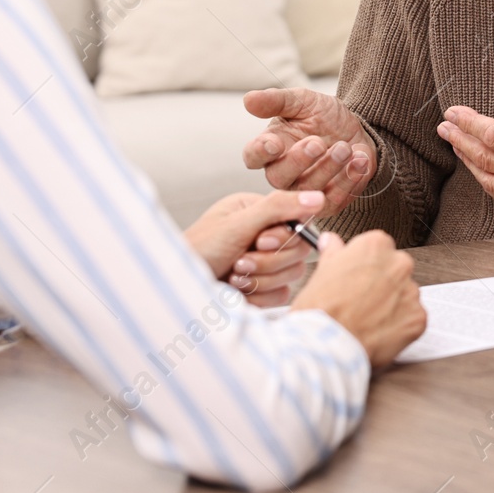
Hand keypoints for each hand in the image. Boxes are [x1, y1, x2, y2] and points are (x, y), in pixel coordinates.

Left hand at [184, 189, 324, 307]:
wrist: (176, 289)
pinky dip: (259, 295)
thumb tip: (318, 197)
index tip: (260, 241)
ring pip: (291, 274)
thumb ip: (279, 207)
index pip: (298, 222)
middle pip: (298, 251)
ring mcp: (263, 264)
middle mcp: (263, 235)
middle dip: (267, 261)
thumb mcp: (238, 223)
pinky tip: (237, 291)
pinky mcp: (262, 289)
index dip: (283, 237)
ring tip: (234, 275)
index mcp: (257, 212)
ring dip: (261, 279)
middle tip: (239, 261)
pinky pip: (281, 294)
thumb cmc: (196, 252)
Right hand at [242, 88, 375, 215]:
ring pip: (308, 190)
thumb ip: (276, 101)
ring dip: (328, 168)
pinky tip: (359, 160)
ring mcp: (305, 191)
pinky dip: (349, 180)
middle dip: (299, 161)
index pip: (253, 156)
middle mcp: (282, 174)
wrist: (356, 128)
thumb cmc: (322, 116)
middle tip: (318, 143)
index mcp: (269, 149)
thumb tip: (248, 99)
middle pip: (278, 178)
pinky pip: (334, 200)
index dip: (260, 152)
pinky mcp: (328, 202)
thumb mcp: (302, 101)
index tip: (273, 143)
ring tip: (344, 148)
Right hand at [292, 230, 426, 369]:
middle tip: (361, 302)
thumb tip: (331, 242)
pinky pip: (411, 319)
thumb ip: (333, 253)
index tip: (357, 277)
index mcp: (376, 246)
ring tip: (367, 321)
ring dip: (392, 305)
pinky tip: (378, 333)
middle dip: (382, 285)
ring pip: (404, 295)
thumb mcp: (321, 273)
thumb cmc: (321, 310)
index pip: (378, 249)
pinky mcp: (418, 318)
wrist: (328, 346)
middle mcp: (399, 264)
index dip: (365, 267)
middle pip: (395, 271)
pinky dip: (399, 327)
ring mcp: (411, 292)